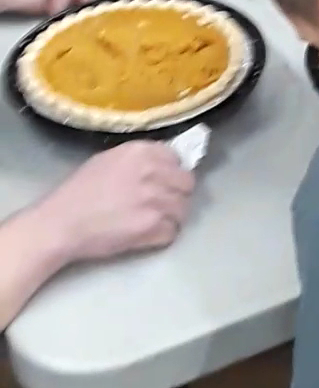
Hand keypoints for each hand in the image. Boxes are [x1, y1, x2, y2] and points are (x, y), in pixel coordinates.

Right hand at [37, 142, 195, 264]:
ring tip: (151, 221)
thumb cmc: (78, 191)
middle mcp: (154, 172)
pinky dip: (162, 235)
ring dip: (171, 216)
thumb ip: (138, 160)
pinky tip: (145, 234)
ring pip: (184, 209)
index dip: (171, 172)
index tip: (163, 181)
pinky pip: (173, 232)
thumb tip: (161, 166)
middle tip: (160, 204)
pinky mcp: (154, 226)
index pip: (177, 159)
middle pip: (187, 184)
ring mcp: (157, 200)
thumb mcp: (108, 160)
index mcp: (142, 152)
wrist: (62, 223)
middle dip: (176, 194)